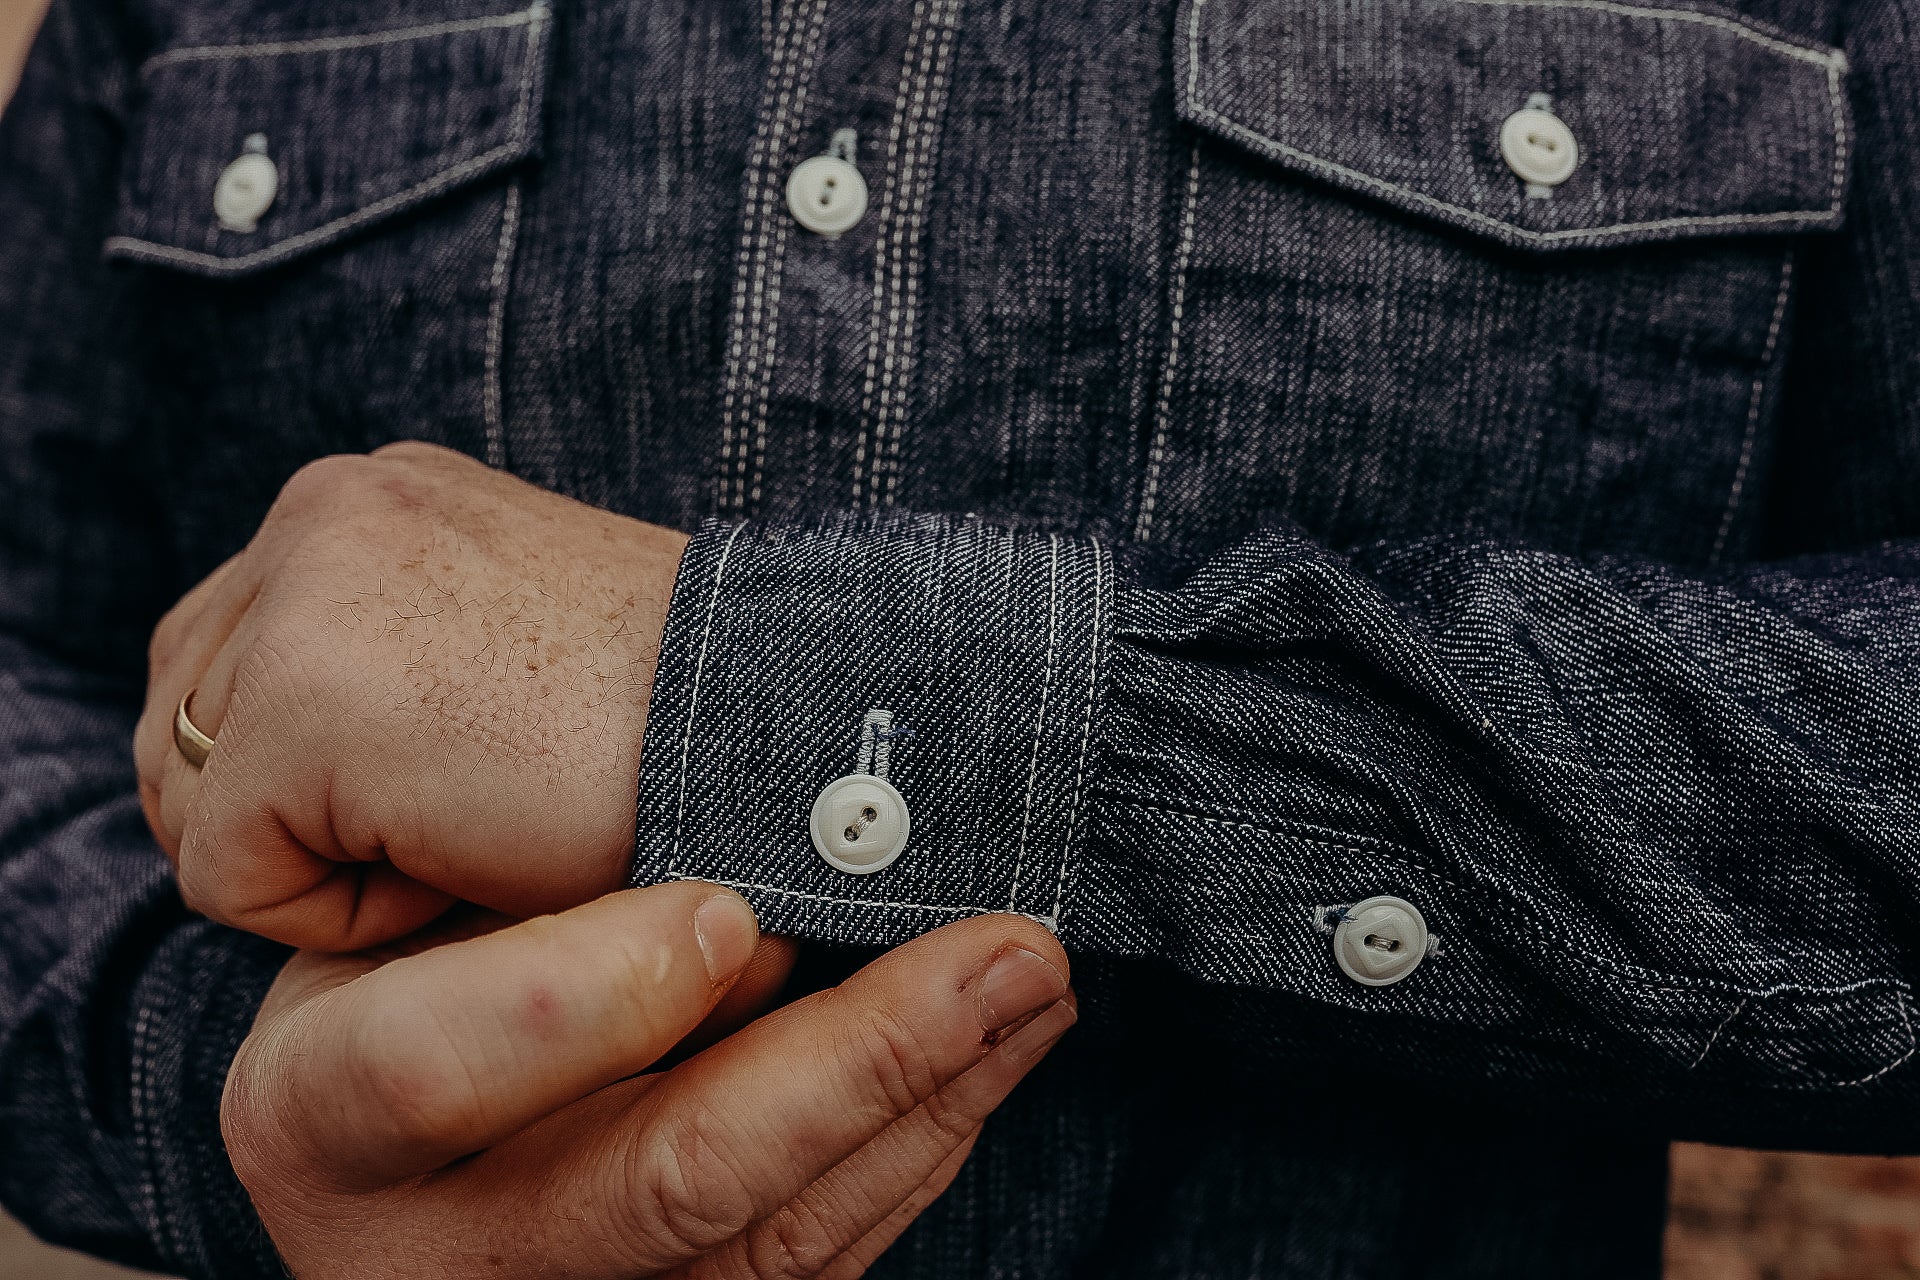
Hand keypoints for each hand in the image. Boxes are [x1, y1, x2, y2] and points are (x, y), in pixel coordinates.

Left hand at [134, 441, 688, 947]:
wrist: (782, 732)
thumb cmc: (674, 720)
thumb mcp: (507, 644)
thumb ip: (385, 653)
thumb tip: (275, 769)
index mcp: (376, 498)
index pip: (224, 653)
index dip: (312, 771)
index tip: (454, 780)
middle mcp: (324, 512)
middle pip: (182, 722)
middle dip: (291, 815)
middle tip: (456, 817)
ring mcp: (305, 597)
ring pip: (197, 802)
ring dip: (322, 857)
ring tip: (468, 826)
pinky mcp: (303, 703)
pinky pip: (229, 875)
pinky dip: (338, 913)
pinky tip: (467, 857)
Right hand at [224, 883, 1075, 1278]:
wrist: (388, 1125)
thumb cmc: (398, 968)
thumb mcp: (402, 915)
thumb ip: (525, 904)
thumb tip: (751, 889)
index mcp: (317, 1119)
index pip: (426, 1071)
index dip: (583, 997)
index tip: (730, 908)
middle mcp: (438, 1251)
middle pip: (664, 1182)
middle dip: (862, 1061)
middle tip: (1005, 951)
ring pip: (776, 1241)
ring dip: (934, 1100)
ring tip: (1035, 984)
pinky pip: (817, 1262)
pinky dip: (920, 1150)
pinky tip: (993, 1056)